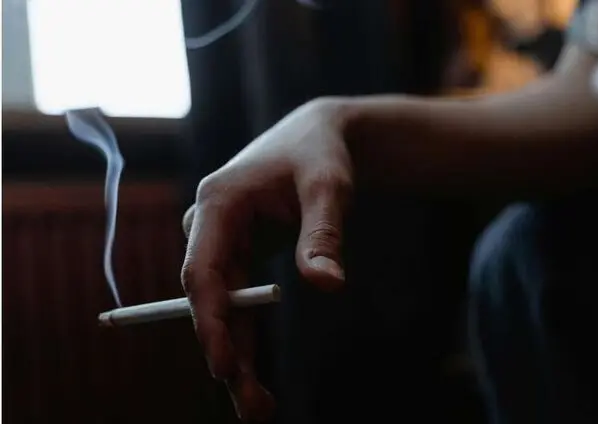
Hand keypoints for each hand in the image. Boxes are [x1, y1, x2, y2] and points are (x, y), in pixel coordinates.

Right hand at [181, 98, 351, 420]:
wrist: (319, 137)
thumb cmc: (321, 154)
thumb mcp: (328, 187)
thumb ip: (323, 233)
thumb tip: (328, 286)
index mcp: (217, 203)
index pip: (200, 271)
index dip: (209, 321)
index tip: (225, 366)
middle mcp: (209, 226)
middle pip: (209, 300)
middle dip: (227, 353)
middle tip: (253, 407)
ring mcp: (221, 242)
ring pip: (221, 308)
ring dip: (237, 355)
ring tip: (257, 407)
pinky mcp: (239, 255)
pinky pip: (237, 303)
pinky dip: (245, 337)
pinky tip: (253, 376)